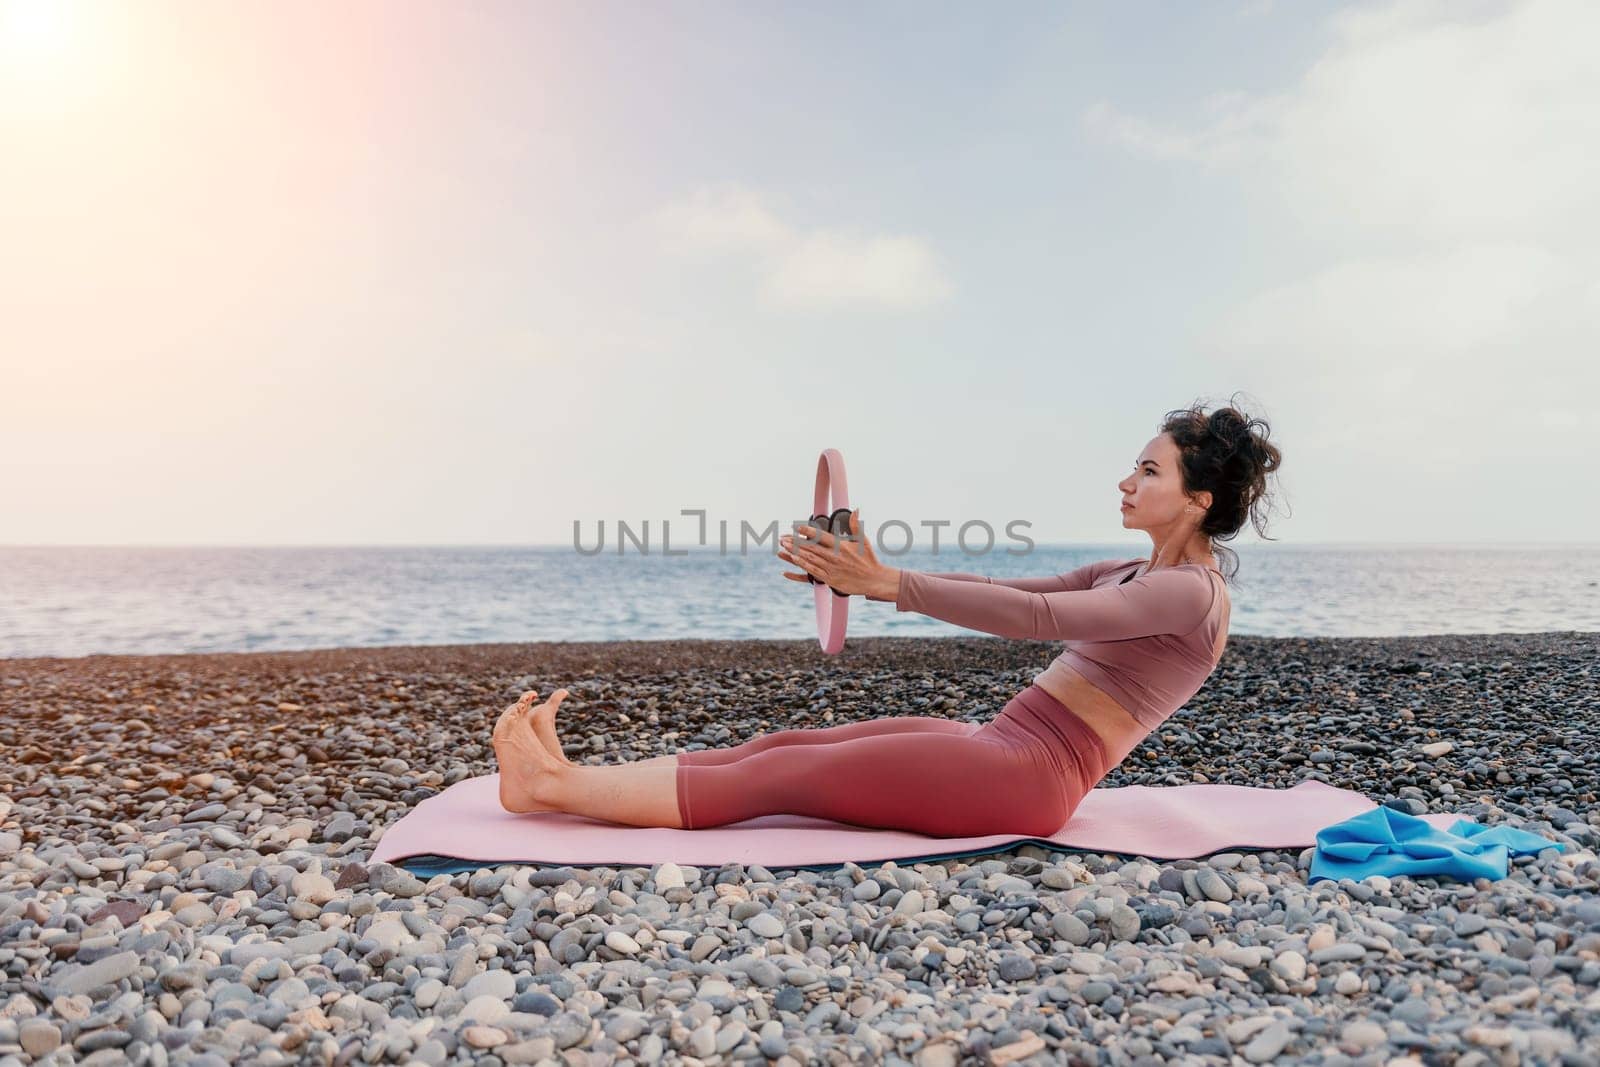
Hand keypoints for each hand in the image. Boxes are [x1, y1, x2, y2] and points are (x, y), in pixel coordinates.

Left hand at [778, 508, 898, 599]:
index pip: (821, 536)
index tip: (796, 526)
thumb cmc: (868, 559)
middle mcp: (834, 556)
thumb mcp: (863, 540)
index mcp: (841, 546)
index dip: (807, 531)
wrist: (874, 580)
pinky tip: (794, 559)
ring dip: (795, 552)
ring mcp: (831, 568)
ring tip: (784, 546)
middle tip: (783, 537)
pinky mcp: (830, 579)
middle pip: (811, 547)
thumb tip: (855, 510)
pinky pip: (813, 571)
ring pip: (810, 558)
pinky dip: (802, 565)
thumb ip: (855, 525)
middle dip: (796, 541)